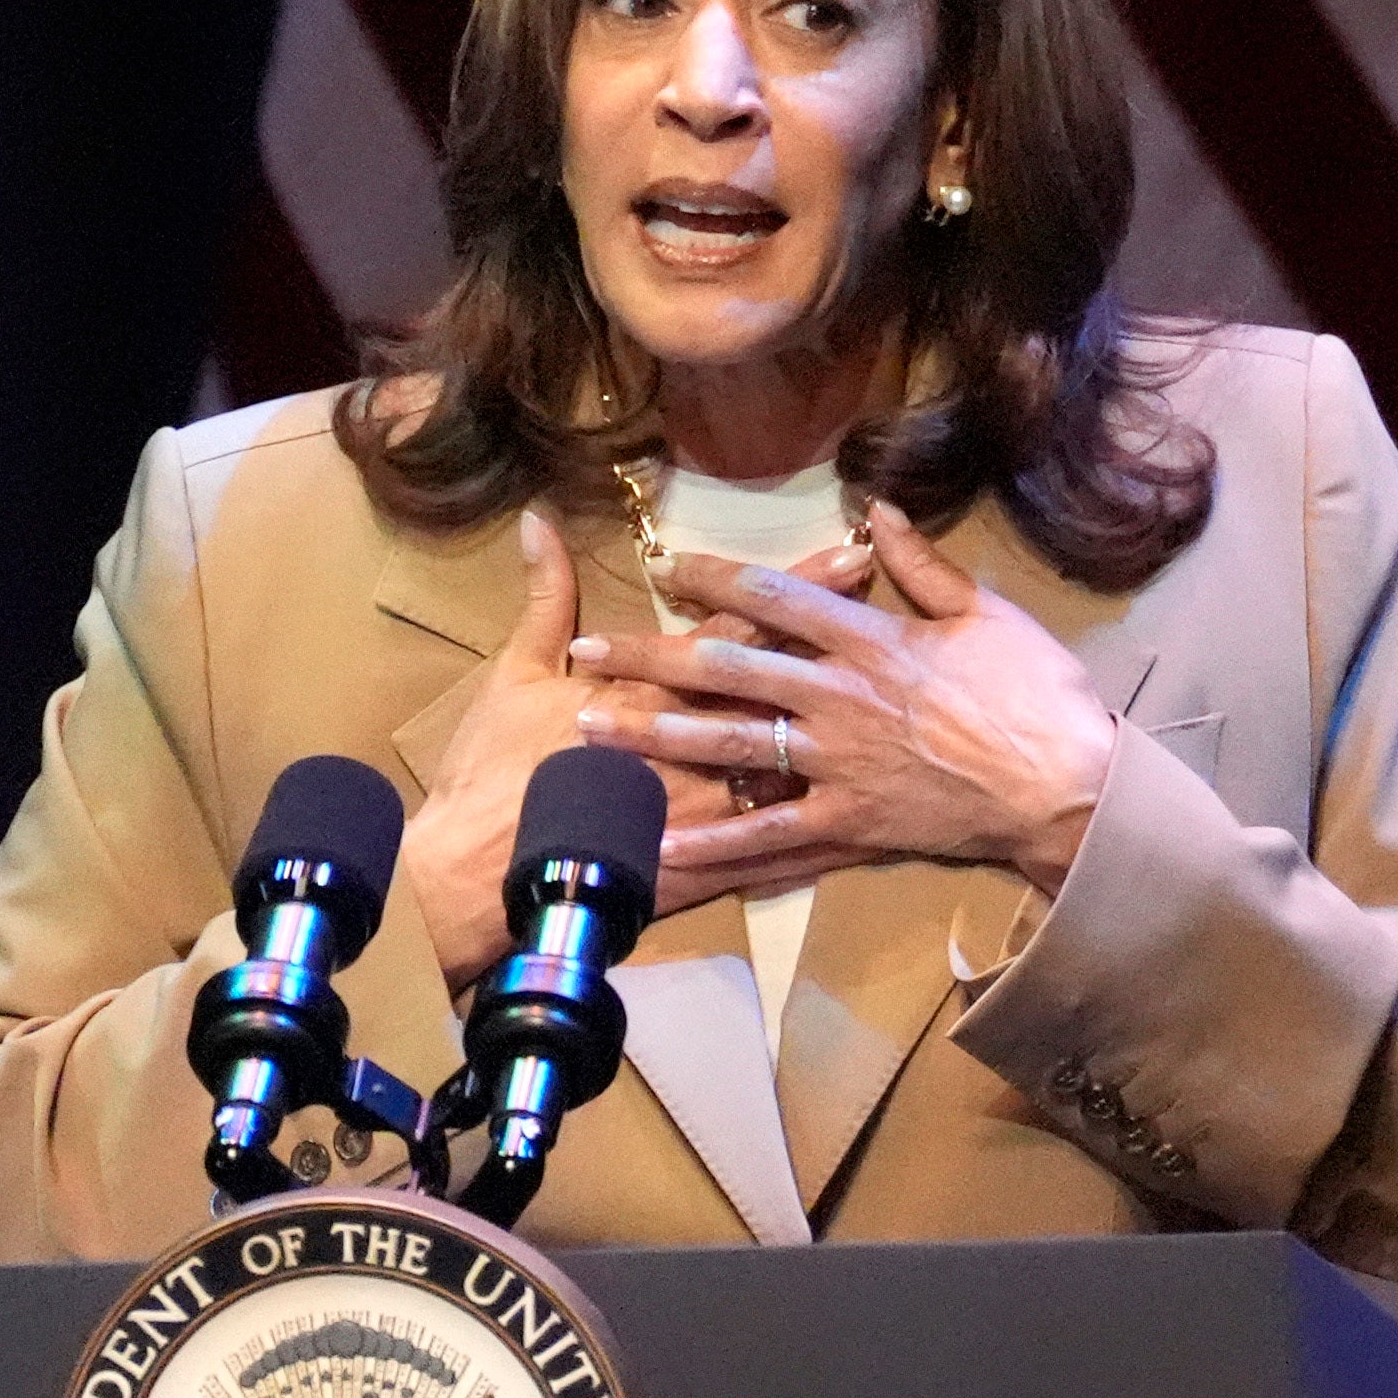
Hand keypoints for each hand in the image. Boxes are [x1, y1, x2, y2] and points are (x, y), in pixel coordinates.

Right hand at [409, 517, 874, 983]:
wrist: (486, 878)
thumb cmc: (497, 772)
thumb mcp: (516, 675)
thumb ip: (543, 598)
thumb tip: (539, 520)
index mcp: (653, 688)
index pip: (740, 626)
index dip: (799, 589)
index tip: (853, 553)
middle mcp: (697, 741)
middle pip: (785, 682)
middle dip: (844, 641)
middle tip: (905, 611)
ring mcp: (712, 806)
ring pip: (799, 760)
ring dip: (852, 730)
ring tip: (910, 703)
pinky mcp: (714, 865)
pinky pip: (784, 848)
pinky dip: (830, 832)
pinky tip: (883, 818)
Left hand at [568, 501, 1116, 907]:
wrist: (1067, 784)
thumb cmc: (1036, 693)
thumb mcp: (986, 611)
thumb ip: (922, 563)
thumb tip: (877, 508)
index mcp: (868, 639)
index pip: (773, 596)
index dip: (712, 578)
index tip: (662, 566)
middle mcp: (837, 697)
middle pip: (725, 666)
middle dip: (648, 656)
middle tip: (586, 651)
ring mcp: (837, 763)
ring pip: (728, 744)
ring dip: (653, 735)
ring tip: (590, 729)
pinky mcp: (849, 823)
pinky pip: (769, 834)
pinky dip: (715, 842)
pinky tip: (660, 844)